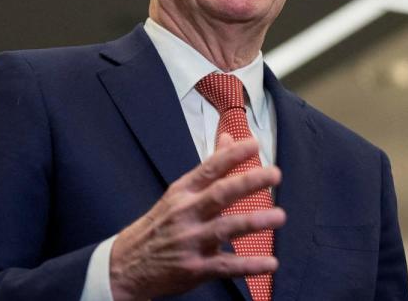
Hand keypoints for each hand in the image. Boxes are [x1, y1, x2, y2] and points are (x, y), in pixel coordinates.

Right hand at [109, 134, 285, 300]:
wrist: (128, 265)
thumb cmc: (160, 224)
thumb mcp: (178, 193)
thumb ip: (209, 168)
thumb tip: (229, 138)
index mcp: (183, 192)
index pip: (209, 169)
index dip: (232, 155)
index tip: (255, 144)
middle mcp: (186, 213)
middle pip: (220, 194)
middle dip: (248, 182)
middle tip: (274, 174)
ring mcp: (190, 241)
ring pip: (226, 228)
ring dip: (254, 222)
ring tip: (279, 216)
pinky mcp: (195, 268)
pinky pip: (227, 266)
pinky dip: (250, 266)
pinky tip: (270, 262)